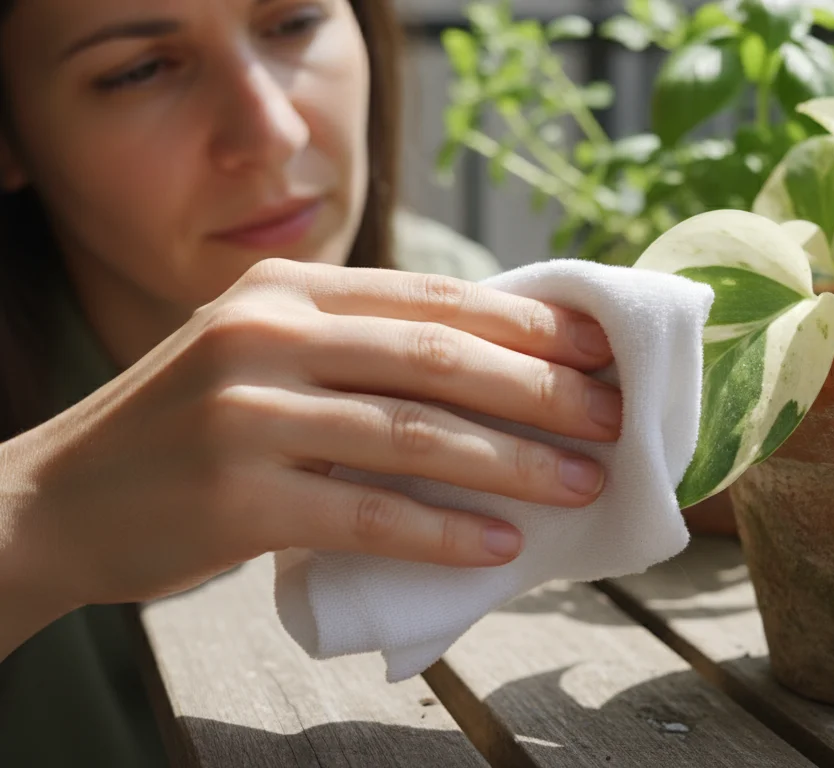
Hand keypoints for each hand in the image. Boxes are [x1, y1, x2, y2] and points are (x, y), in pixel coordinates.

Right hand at [0, 258, 621, 613]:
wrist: (60, 500)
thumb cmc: (190, 432)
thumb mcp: (263, 356)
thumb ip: (357, 347)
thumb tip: (500, 368)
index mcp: (286, 292)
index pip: (434, 297)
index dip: (528, 326)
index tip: (600, 352)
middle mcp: (267, 334)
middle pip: (439, 357)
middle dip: (542, 390)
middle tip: (614, 417)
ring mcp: (248, 412)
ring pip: (416, 434)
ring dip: (515, 462)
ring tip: (583, 482)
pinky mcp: (237, 495)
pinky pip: (368, 514)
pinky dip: (443, 532)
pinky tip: (500, 545)